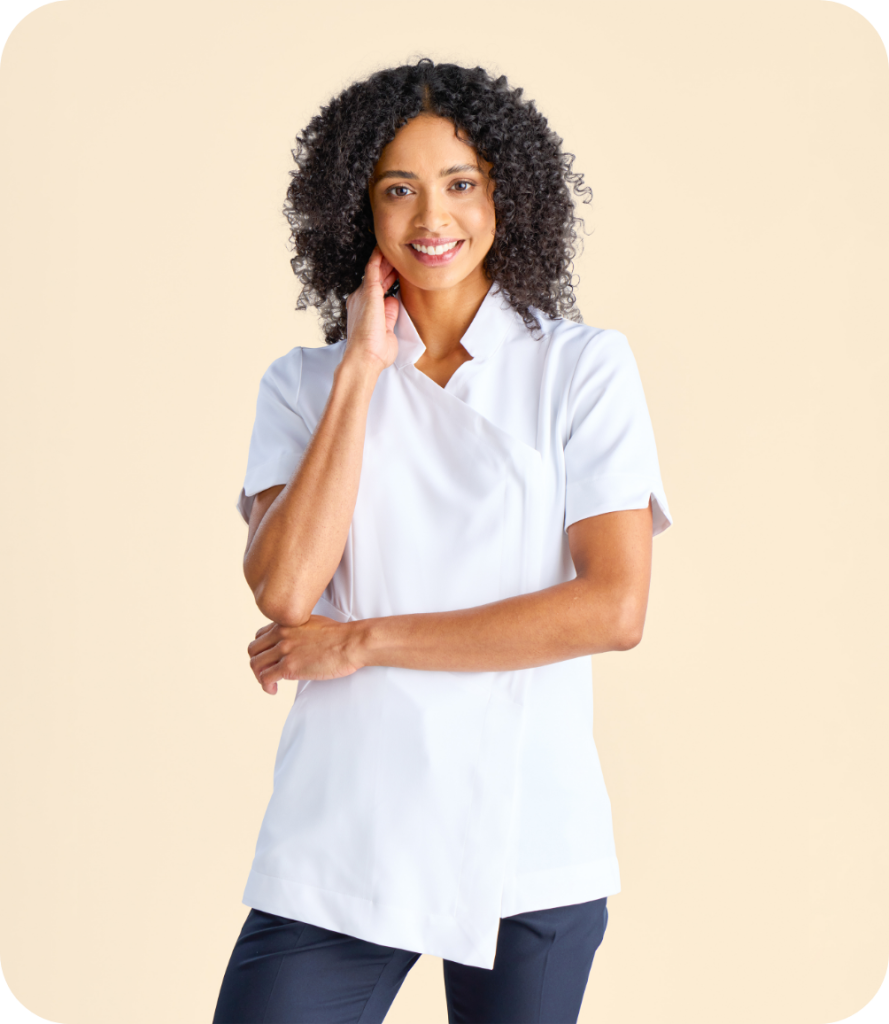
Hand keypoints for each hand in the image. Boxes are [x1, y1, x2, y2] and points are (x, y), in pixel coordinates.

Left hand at [247, 617, 364, 694]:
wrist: (350, 642)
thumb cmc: (339, 635)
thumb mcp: (312, 623)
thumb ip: (298, 629)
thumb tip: (297, 640)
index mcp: (286, 623)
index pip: (259, 636)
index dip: (261, 650)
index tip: (268, 659)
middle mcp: (281, 635)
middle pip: (253, 650)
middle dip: (257, 664)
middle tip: (266, 673)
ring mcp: (284, 650)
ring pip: (256, 665)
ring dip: (260, 676)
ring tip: (270, 684)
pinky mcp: (289, 667)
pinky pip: (266, 678)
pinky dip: (266, 686)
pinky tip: (274, 690)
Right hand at [343, 246, 399, 372]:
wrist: (364, 358)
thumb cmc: (375, 352)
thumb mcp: (387, 331)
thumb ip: (390, 315)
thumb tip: (393, 301)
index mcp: (365, 311)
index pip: (378, 291)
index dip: (388, 281)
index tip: (398, 274)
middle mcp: (361, 300)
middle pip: (377, 279)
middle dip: (388, 268)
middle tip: (400, 258)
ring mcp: (363, 296)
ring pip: (376, 272)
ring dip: (386, 261)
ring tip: (395, 249)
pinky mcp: (368, 293)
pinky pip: (373, 269)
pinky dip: (378, 258)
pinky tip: (384, 248)